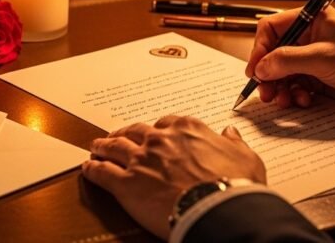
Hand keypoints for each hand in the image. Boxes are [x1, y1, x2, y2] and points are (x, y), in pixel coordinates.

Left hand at [82, 116, 265, 238]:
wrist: (219, 209)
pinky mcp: (126, 184)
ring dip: (103, 146)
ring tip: (96, 147)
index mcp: (188, 129)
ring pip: (114, 147)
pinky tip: (88, 168)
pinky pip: (102, 172)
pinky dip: (93, 169)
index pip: (166, 123)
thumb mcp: (246, 158)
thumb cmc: (235, 186)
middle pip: (135, 132)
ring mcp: (141, 160)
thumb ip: (234, 143)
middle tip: (118, 136)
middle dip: (125, 133)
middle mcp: (161, 140)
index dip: (157, 131)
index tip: (154, 135)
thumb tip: (230, 133)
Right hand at [246, 6, 334, 110]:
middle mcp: (309, 38)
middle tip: (265, 91)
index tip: (255, 70)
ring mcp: (313, 59)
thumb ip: (288, 60)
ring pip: (282, 73)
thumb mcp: (323, 57)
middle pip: (274, 53)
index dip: (259, 48)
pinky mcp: (319, 78)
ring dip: (279, 88)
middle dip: (268, 73)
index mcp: (311, 20)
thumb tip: (261, 67)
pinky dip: (294, 95)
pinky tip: (303, 101)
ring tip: (282, 100)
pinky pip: (295, 86)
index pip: (272, 28)